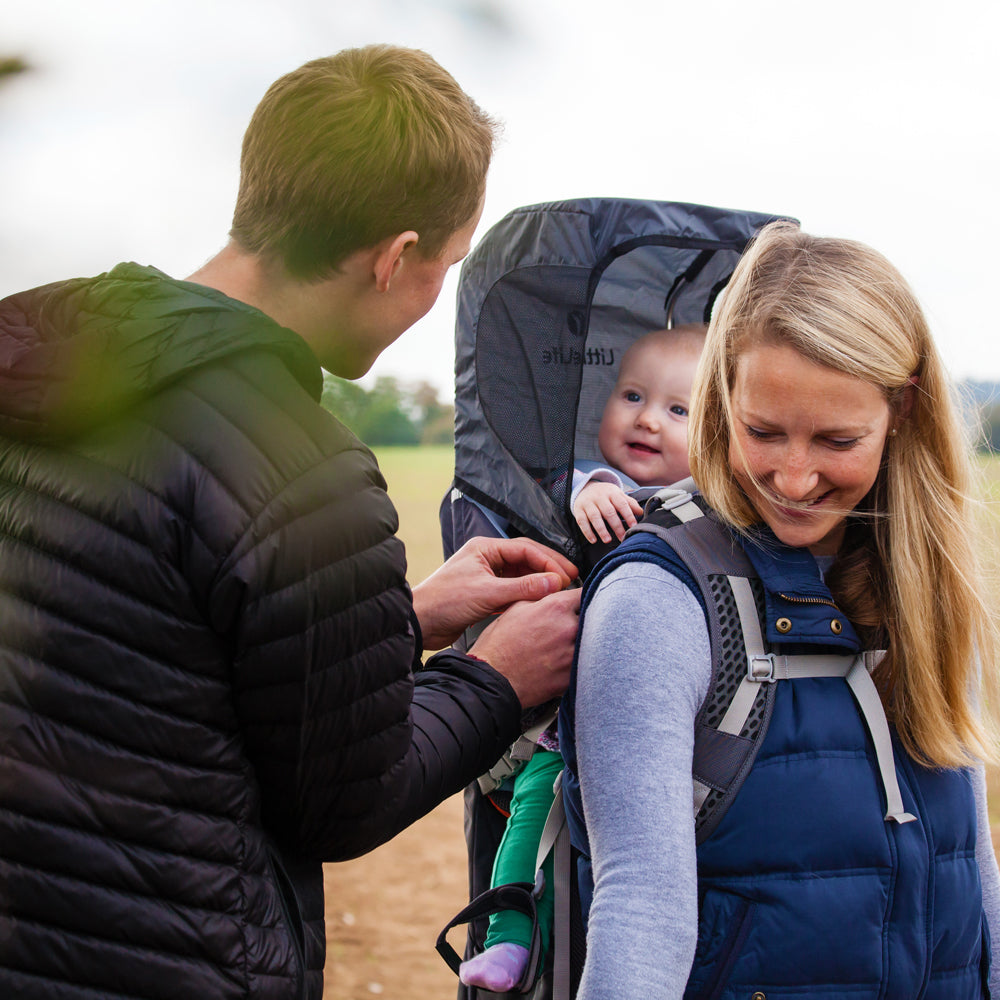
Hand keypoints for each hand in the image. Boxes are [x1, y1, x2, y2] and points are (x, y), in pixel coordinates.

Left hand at [412, 537, 577, 650]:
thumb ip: (524, 588)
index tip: (566, 575)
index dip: (548, 561)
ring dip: (539, 582)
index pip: (525, 549)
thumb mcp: (488, 593)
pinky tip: (540, 602)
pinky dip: (527, 595)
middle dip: (548, 568)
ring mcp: (485, 577)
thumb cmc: (445, 602)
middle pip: (525, 559)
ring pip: (520, 576)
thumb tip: (555, 582)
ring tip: (560, 591)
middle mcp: (486, 559)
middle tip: (571, 578)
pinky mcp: (484, 595)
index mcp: (485, 548)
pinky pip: (512, 591)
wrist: (419, 623)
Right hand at [468, 588, 582, 707]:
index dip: (581, 597)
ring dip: (582, 641)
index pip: (584, 593)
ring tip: (562, 646)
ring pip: (591, 641)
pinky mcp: (573, 676)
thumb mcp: (515, 608)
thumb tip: (554, 594)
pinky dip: (578, 661)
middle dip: (582, 619)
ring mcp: (573, 654)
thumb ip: (541, 598)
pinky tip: (560, 662)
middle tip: (568, 626)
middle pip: (591, 617)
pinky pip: (585, 663)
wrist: (492, 680)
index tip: (579, 602)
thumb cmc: (498, 647)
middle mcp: (568, 629)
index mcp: (555, 608)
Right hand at [573, 481, 642, 543]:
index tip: (633, 526)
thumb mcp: (618, 495)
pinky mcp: (578, 510)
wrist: (586, 487)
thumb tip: (641, 513)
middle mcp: (599, 497)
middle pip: (608, 512)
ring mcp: (588, 503)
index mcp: (612, 493)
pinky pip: (582, 521)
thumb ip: (629, 503)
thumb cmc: (606, 495)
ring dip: (601, 529)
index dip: (628, 515)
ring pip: (594, 517)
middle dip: (616, 526)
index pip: (621, 504)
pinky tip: (593, 540)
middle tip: (622, 538)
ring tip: (607, 540)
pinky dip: (587, 531)